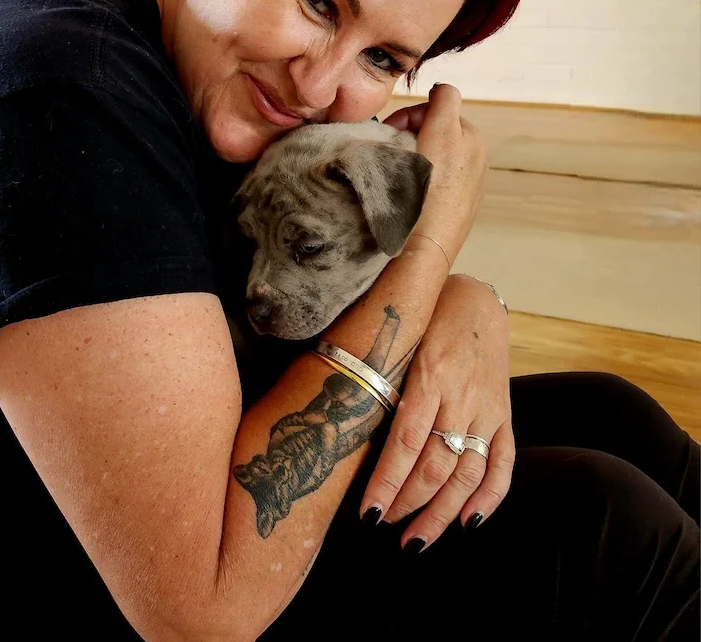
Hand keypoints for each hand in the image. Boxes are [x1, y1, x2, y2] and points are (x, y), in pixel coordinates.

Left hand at [359, 274, 514, 548]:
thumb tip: (334, 418)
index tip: (367, 512)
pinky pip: (503, 464)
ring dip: (441, 514)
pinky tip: (468, 522)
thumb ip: (378, 377)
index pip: (406, 442)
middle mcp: (462, 395)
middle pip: (436, 466)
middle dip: (407, 503)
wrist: (479, 298)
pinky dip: (489, 498)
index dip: (387, 482)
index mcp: (430, 374)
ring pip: (468, 474)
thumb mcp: (399, 339)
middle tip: (384, 523)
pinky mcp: (505, 415)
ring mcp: (488, 409)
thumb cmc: (426, 316)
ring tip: (415, 539)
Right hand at [383, 85, 486, 263]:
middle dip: (413, 133)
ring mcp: (469, 182)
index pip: (438, 103)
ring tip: (400, 170)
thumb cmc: (430, 184)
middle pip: (437, 129)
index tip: (390, 129)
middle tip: (390, 149)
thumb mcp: (440, 130)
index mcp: (470, 135)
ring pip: (436, 153)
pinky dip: (425, 176)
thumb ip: (443, 100)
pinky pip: (439, 178)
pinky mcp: (461, 205)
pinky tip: (413, 189)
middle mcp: (476, 155)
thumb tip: (442, 89)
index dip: (410, 113)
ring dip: (418, 154)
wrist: (428, 241)